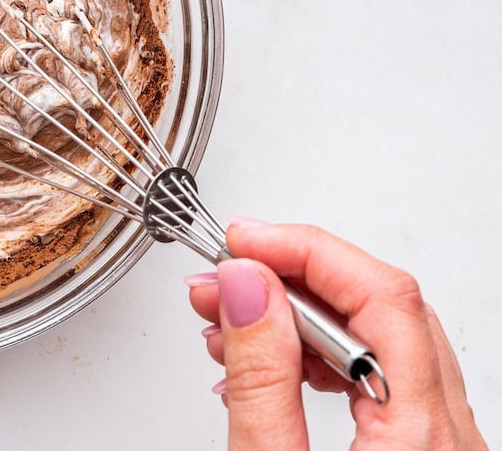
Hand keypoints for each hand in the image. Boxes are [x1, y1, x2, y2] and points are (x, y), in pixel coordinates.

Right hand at [186, 221, 486, 449]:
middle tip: (224, 276)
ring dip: (297, 317)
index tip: (243, 242)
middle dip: (291, 279)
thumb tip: (247, 286)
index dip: (305, 251)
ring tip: (228, 319)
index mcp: (422, 437)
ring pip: (379, 339)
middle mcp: (448, 437)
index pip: (382, 296)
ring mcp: (440, 444)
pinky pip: (377, 377)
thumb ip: (260, 379)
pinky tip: (264, 358)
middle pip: (384, 308)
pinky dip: (316, 355)